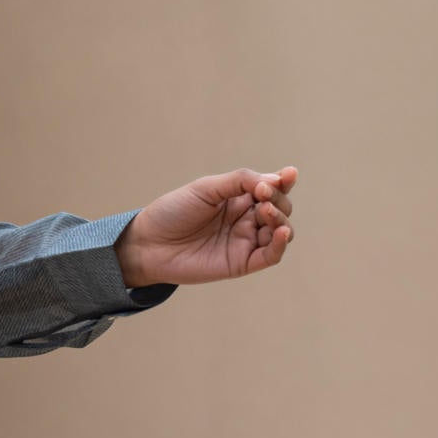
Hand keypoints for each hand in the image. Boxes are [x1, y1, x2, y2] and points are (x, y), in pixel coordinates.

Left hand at [117, 168, 296, 287]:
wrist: (148, 243)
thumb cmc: (173, 212)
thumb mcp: (206, 189)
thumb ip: (240, 181)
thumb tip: (275, 179)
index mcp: (239, 198)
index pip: (271, 187)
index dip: (284, 181)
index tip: (288, 175)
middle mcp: (246, 219)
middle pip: (280, 207)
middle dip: (278, 199)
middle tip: (261, 195)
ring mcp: (245, 241)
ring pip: (281, 230)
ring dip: (280, 218)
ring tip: (265, 210)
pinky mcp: (242, 262)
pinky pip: (271, 255)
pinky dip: (280, 244)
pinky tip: (279, 232)